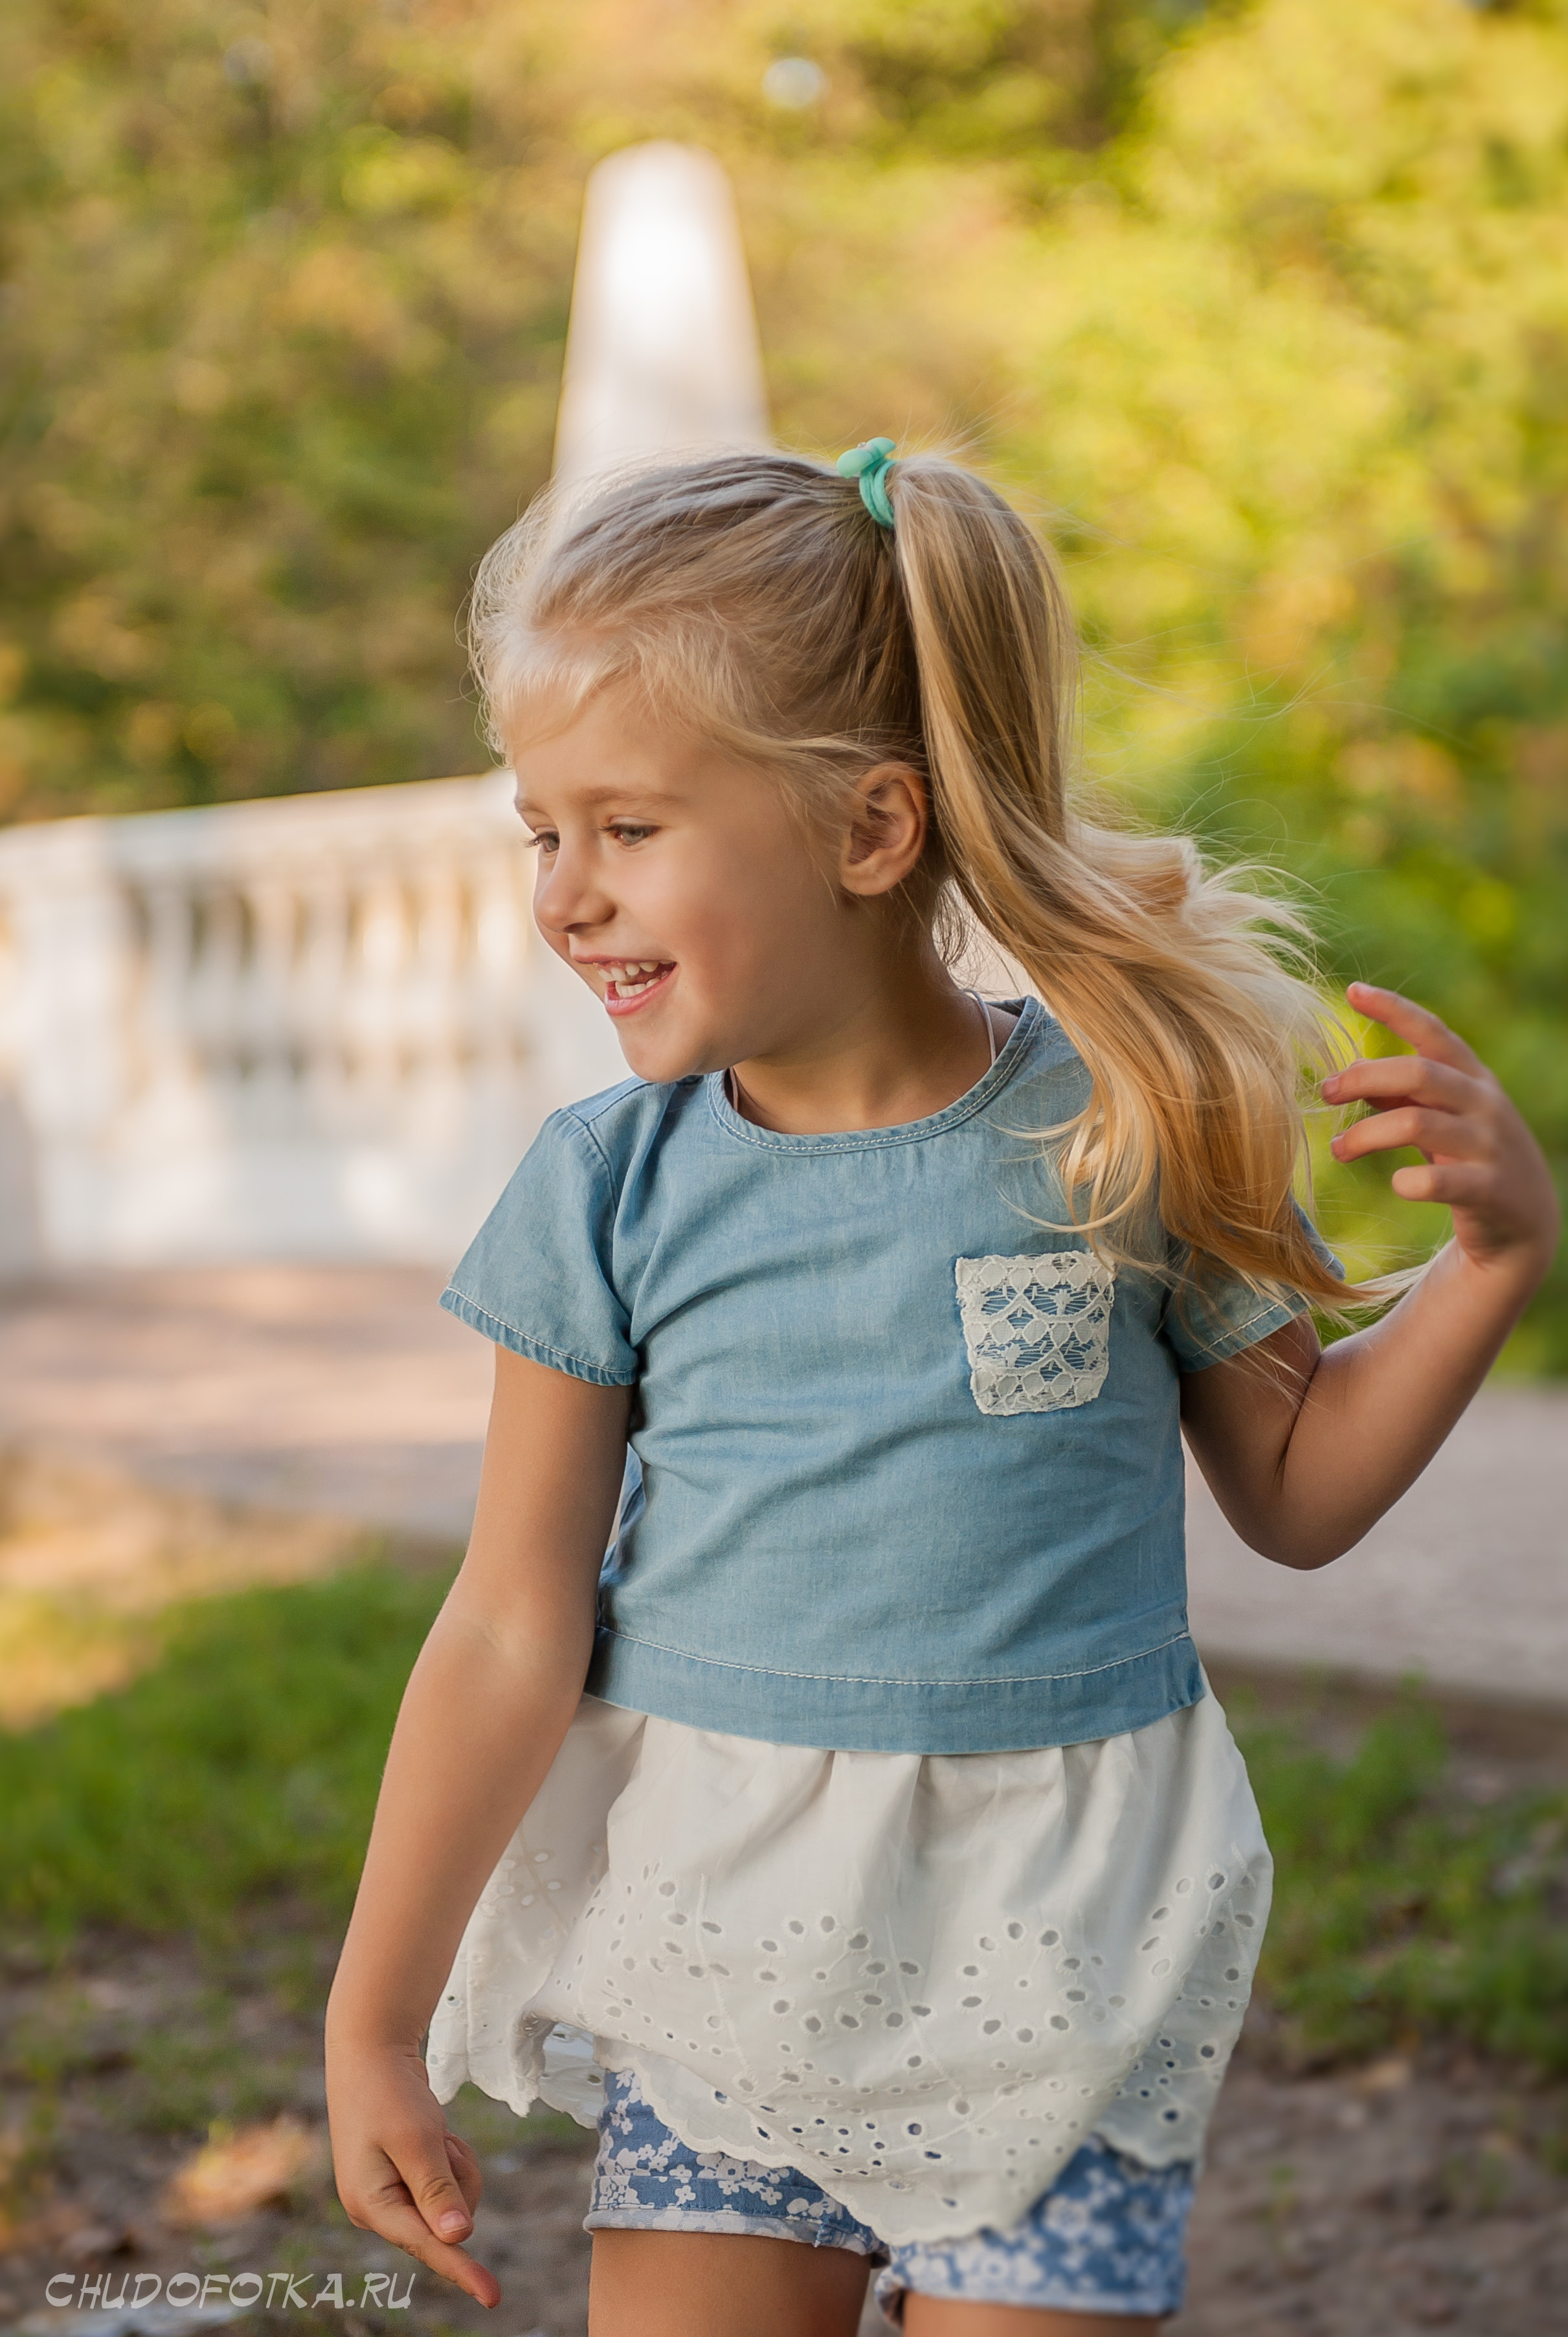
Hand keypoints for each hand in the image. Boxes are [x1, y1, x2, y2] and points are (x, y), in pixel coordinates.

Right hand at [326, 2039, 499, 2307]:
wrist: (372, 2049)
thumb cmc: (388, 2091)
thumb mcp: (416, 2138)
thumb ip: (436, 2189)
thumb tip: (458, 2237)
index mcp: (372, 2205)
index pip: (427, 2246)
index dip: (462, 2270)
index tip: (494, 2297)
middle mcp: (378, 2207)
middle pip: (445, 2221)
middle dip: (456, 2180)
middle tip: (442, 2140)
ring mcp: (390, 2191)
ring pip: (452, 2200)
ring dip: (455, 2165)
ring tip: (435, 2130)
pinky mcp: (404, 2174)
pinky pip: (446, 2180)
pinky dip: (449, 2155)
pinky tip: (433, 2129)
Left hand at [1322, 983, 1559, 1288]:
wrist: (1527, 1223)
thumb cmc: (1472, 1159)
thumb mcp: (1443, 1118)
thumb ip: (1403, 1095)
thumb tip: (1353, 1075)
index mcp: (1473, 1078)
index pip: (1433, 1031)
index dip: (1394, 1009)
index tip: (1354, 990)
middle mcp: (1484, 1104)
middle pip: (1418, 1072)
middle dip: (1363, 1077)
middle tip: (1325, 1093)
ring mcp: (1490, 1146)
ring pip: (1418, 1123)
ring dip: (1366, 1135)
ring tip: (1338, 1149)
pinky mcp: (1489, 1190)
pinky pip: (1440, 1180)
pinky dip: (1410, 1181)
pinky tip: (1398, 1184)